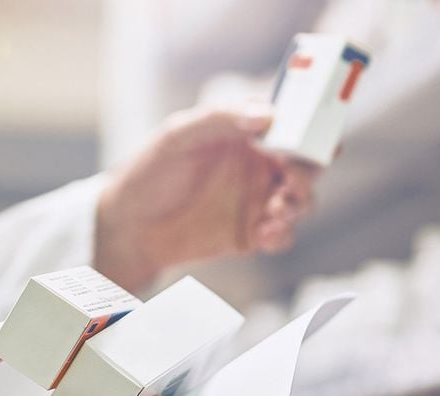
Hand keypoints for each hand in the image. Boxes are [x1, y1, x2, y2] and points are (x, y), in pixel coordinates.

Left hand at [95, 105, 319, 291]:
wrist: (129, 226)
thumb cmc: (150, 171)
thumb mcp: (178, 135)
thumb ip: (221, 120)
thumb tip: (267, 116)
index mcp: (248, 131)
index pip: (294, 121)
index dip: (310, 124)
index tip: (307, 134)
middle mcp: (260, 163)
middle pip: (309, 162)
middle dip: (310, 169)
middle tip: (292, 178)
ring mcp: (258, 199)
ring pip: (302, 200)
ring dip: (299, 203)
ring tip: (276, 209)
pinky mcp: (252, 233)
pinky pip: (283, 235)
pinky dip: (282, 234)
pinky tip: (265, 232)